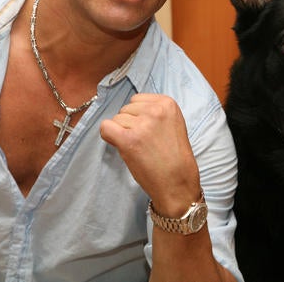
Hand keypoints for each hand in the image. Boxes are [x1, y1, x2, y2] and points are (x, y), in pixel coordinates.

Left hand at [100, 93, 200, 216]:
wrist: (177, 183)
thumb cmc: (175, 158)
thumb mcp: (173, 124)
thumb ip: (155, 113)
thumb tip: (131, 111)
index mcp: (168, 104)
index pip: (138, 99)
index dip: (138, 116)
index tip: (148, 130)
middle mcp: (155, 110)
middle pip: (126, 109)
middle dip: (130, 124)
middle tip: (143, 142)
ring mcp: (142, 124)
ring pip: (117, 119)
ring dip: (122, 133)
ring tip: (138, 148)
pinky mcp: (128, 140)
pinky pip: (106, 128)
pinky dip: (108, 136)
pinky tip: (120, 145)